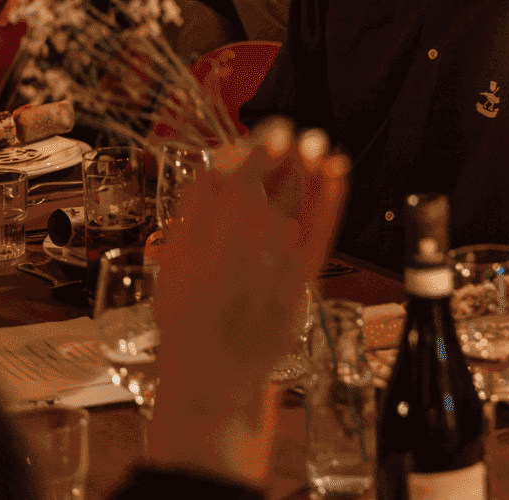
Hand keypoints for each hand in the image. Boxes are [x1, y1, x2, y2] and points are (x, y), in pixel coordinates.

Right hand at [148, 120, 348, 484]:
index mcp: (189, 253)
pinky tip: (338, 174)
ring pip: (288, 210)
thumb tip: (218, 166)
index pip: (215, 191)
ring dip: (306, 171)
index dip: (239, 160)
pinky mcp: (296, 288)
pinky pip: (318, 235)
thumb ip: (189, 221)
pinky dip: (331, 201)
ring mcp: (263, 275)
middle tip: (289, 129)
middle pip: (254, 194)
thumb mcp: (171, 271)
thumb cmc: (189, 321)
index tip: (253, 139)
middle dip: (275, 157)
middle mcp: (226, 261)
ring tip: (316, 143)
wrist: (211, 379)